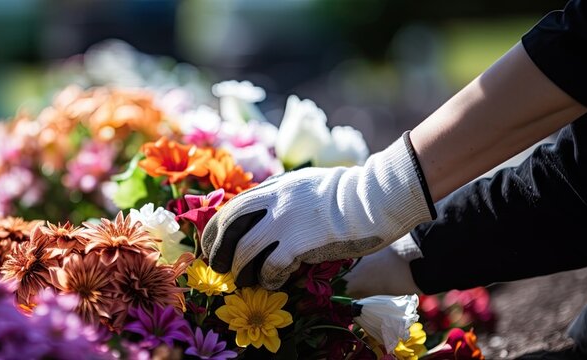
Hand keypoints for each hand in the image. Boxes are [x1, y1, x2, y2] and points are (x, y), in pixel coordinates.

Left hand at [201, 134, 434, 288]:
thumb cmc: (347, 194)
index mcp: (274, 186)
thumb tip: (262, 213)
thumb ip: (282, 195)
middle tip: (218, 267)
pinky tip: (273, 283)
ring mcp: (285, 221)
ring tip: (244, 281)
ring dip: (240, 270)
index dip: (216, 229)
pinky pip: (271, 267)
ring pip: (244, 250)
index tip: (210, 245)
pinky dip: (267, 279)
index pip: (233, 206)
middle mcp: (274, 200)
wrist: (375, 197)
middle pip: (229, 226)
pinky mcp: (299, 243)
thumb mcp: (305, 184)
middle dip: (218, 249)